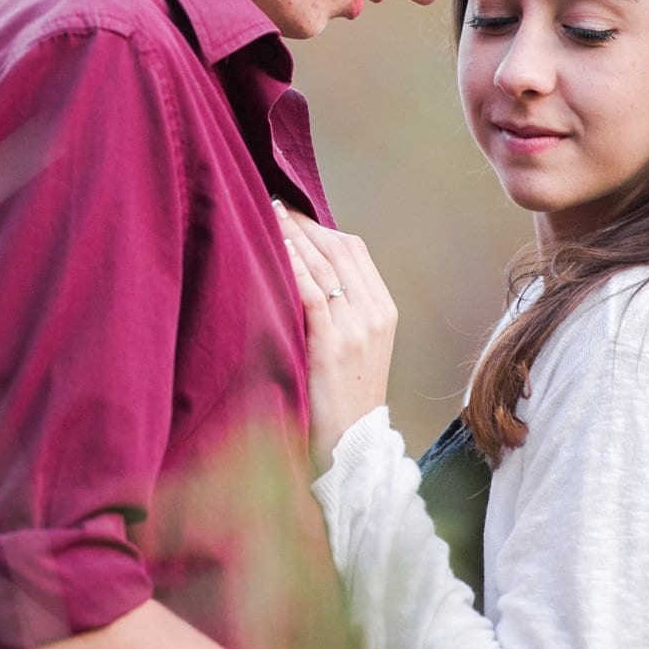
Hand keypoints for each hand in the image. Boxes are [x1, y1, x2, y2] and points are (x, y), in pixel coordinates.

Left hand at [274, 201, 396, 475]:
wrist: (351, 447)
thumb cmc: (343, 396)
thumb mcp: (356, 346)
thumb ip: (341, 308)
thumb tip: (306, 268)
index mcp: (384, 309)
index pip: (354, 249)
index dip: (320, 225)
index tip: (290, 209)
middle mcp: (375, 313)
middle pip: (338, 249)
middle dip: (302, 222)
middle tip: (269, 201)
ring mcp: (357, 329)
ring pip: (324, 265)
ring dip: (292, 235)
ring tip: (265, 213)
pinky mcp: (332, 345)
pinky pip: (312, 293)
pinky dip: (293, 266)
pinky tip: (274, 248)